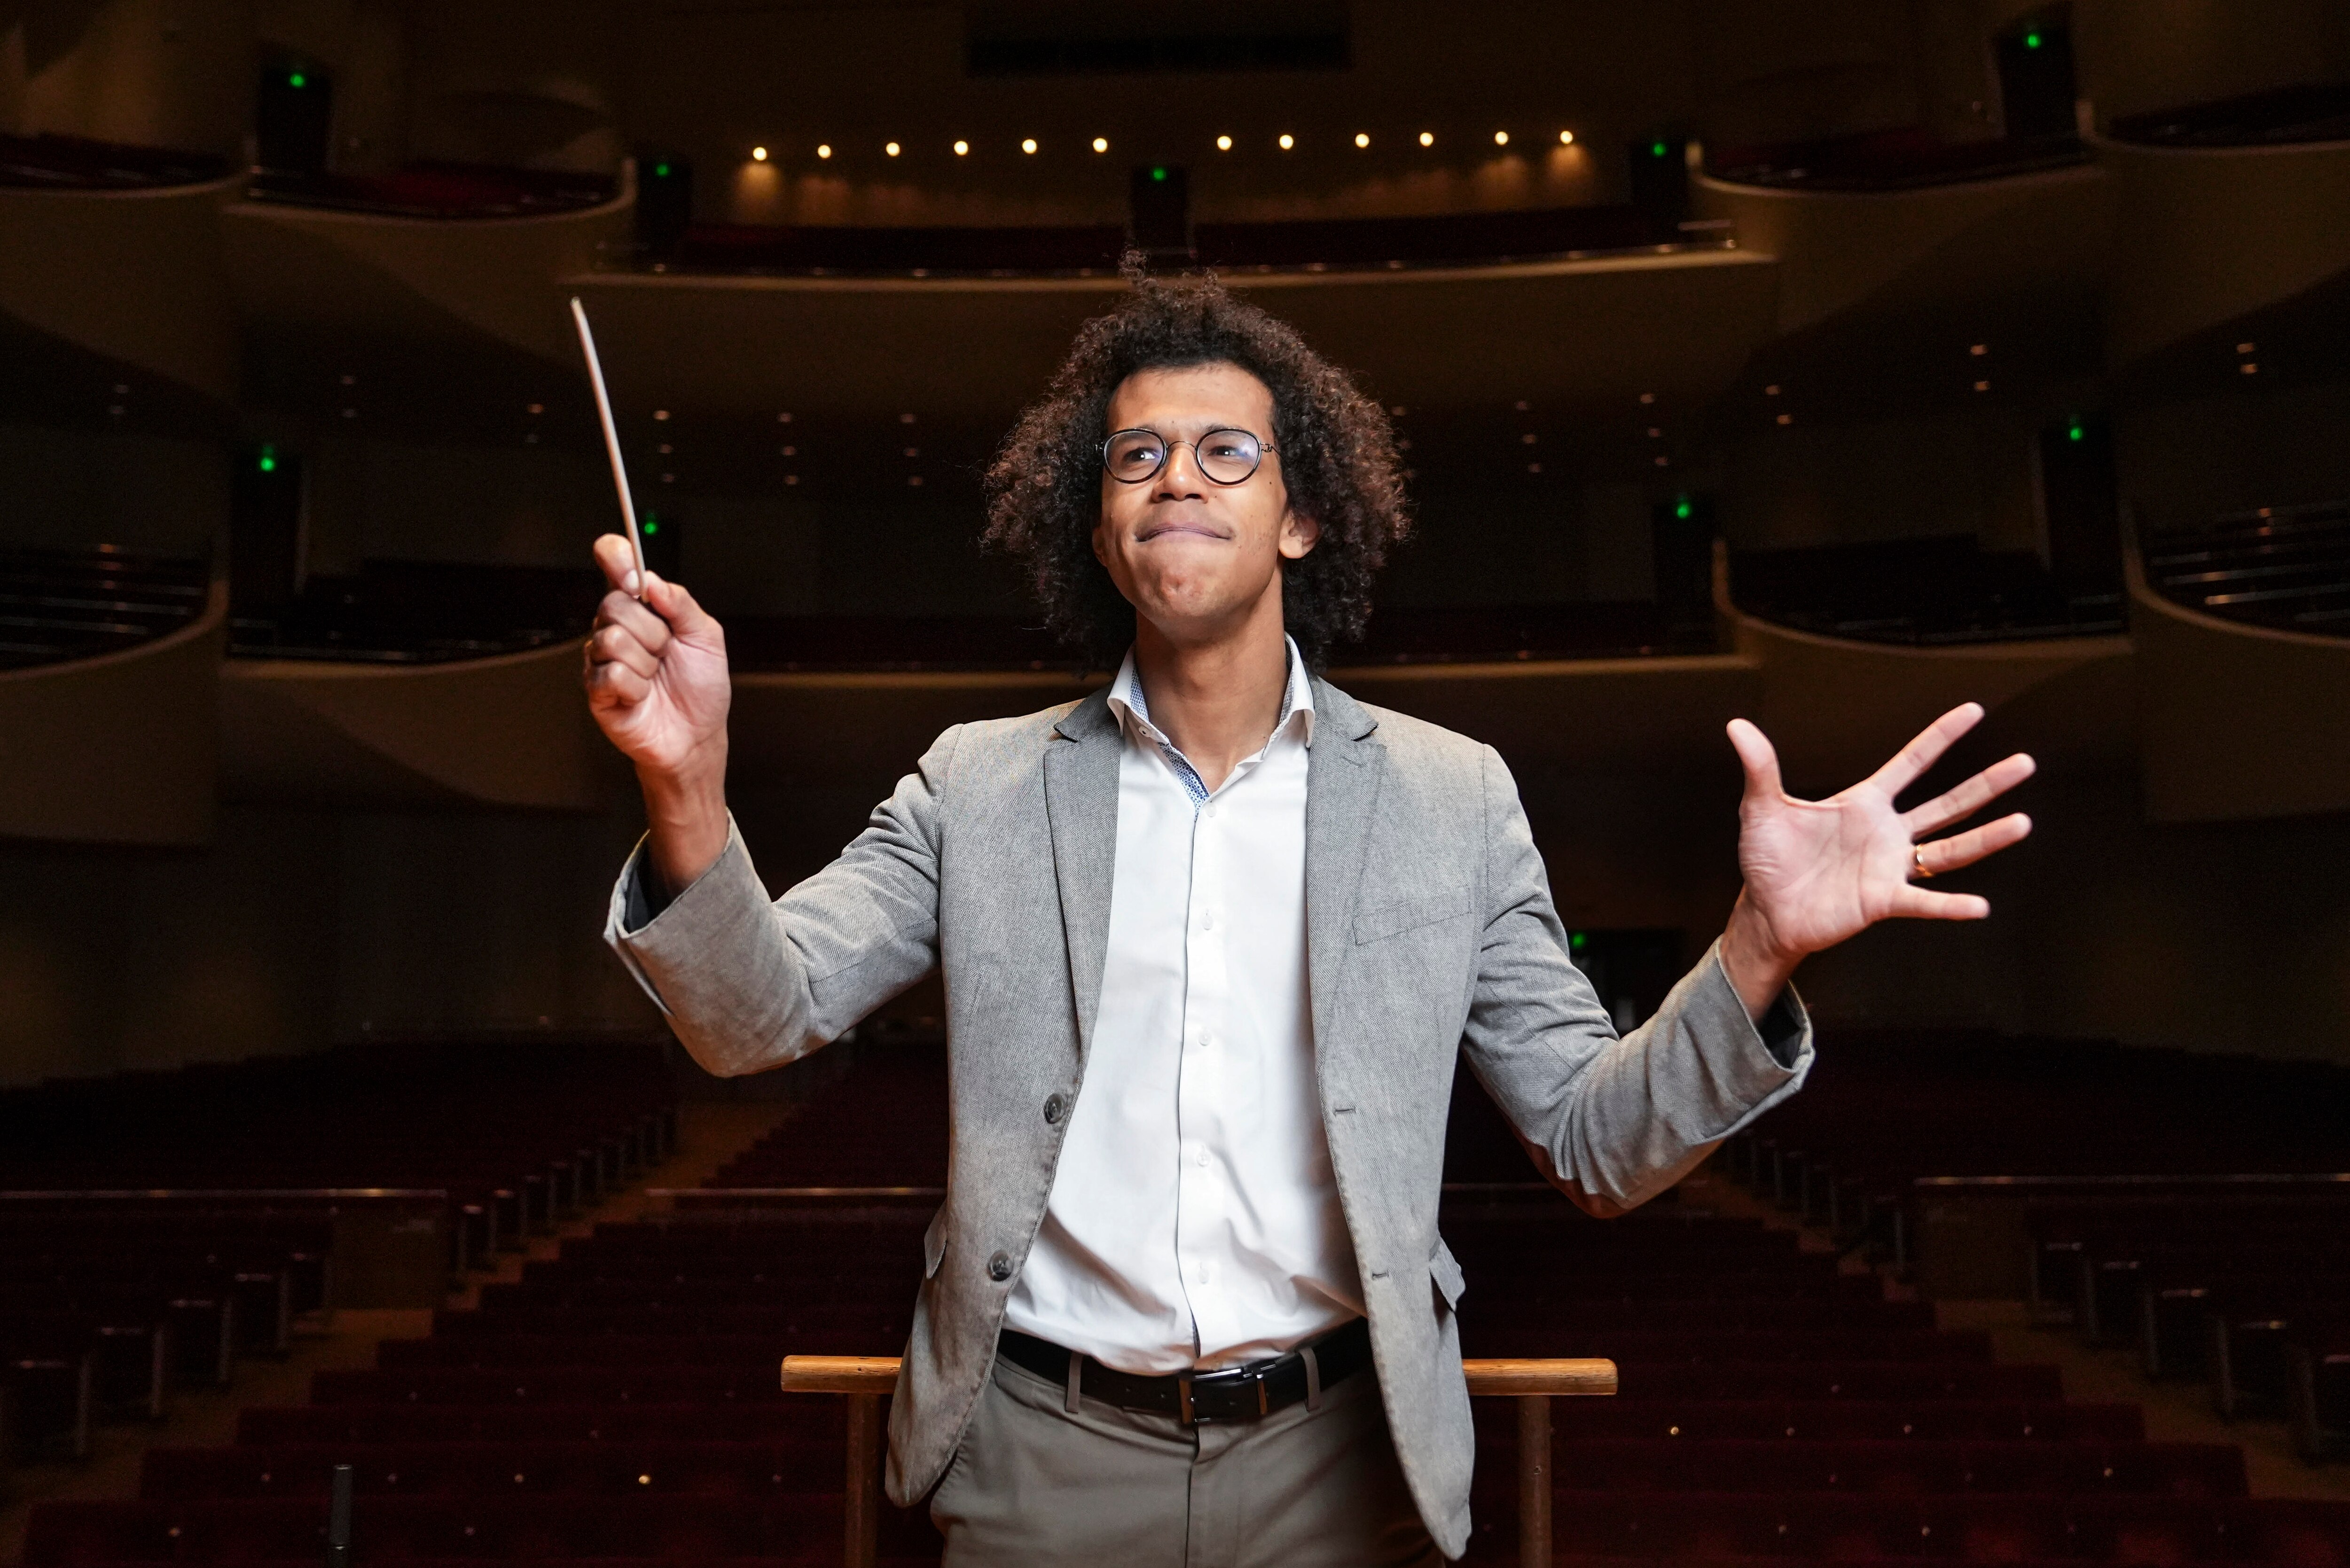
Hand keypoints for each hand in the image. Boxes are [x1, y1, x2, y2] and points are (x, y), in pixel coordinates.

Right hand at [583, 534, 732, 889]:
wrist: (698, 737)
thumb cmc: (702, 689)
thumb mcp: (707, 637)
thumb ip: (681, 603)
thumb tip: (652, 579)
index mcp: (644, 609)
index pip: (615, 565)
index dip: (616, 557)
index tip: (630, 571)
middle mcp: (617, 628)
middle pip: (614, 604)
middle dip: (653, 631)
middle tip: (667, 653)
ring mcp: (603, 659)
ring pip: (612, 638)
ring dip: (647, 662)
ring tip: (657, 678)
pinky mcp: (597, 689)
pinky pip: (610, 673)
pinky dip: (636, 687)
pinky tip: (643, 696)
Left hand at [1717, 703, 2034, 1015]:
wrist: (1766, 911)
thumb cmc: (1767, 860)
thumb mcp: (1761, 809)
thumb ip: (1760, 768)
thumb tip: (1736, 726)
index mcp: (1864, 803)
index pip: (1911, 762)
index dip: (1941, 737)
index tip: (1974, 711)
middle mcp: (1887, 832)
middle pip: (1947, 804)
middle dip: (1985, 785)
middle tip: (2025, 763)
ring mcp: (1890, 867)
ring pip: (1950, 849)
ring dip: (1986, 838)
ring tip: (2023, 823)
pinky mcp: (1883, 901)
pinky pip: (1923, 902)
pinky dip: (1950, 905)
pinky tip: (1979, 906)